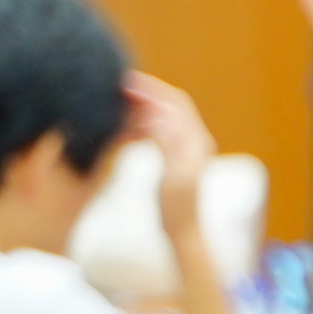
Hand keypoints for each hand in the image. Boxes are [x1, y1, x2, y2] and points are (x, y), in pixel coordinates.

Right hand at [122, 75, 216, 224]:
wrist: (184, 233)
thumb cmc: (177, 208)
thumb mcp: (171, 175)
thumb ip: (165, 143)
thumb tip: (158, 115)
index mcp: (196, 141)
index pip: (175, 102)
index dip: (152, 88)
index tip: (125, 80)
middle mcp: (195, 141)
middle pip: (170, 104)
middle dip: (146, 92)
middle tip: (116, 85)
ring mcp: (186, 150)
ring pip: (164, 116)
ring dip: (143, 105)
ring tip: (116, 98)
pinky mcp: (176, 159)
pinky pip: (159, 131)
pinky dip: (142, 121)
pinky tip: (124, 123)